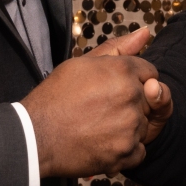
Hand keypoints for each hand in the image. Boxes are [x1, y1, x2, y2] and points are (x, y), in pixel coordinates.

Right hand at [22, 28, 160, 176]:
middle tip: (103, 110)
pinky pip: (139, 151)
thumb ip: (118, 47)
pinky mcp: (126, 153)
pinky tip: (104, 144)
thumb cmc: (55, 97)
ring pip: (143, 127)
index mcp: (122, 70)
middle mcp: (131, 96)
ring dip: (128, 129)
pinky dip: (125, 151)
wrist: (36, 135)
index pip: (149, 73)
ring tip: (99, 127)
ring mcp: (130, 126)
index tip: (115, 90)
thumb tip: (146, 32)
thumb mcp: (82, 63)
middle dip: (132, 104)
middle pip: (149, 100)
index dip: (133, 81)